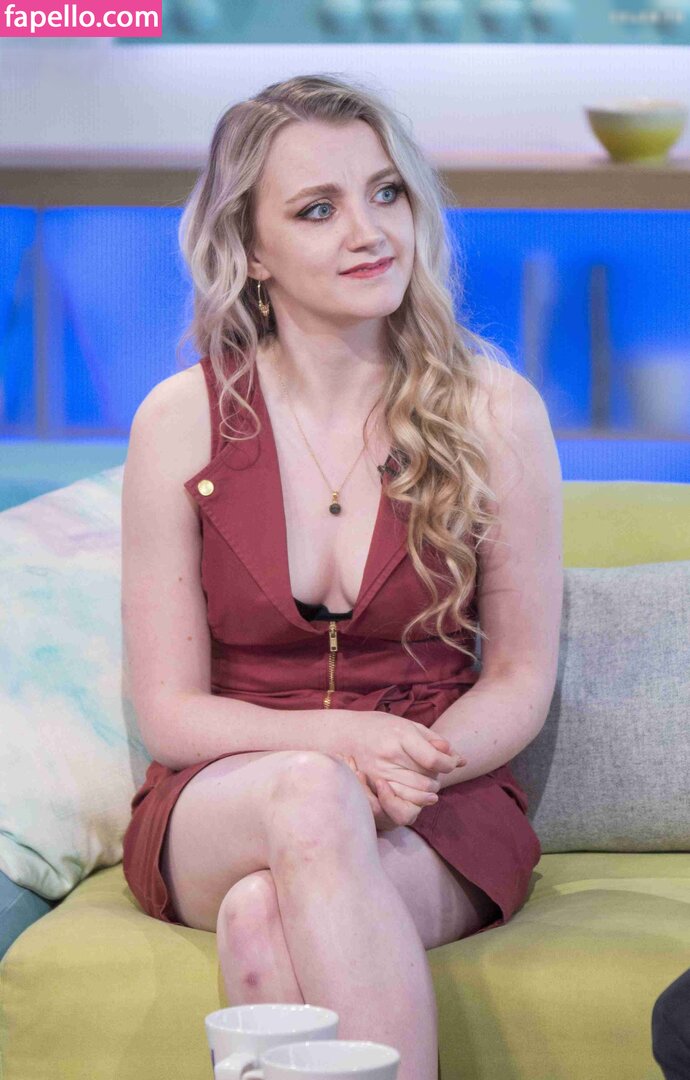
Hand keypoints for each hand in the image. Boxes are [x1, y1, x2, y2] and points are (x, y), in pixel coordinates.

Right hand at [341, 712, 465, 821]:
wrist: (344, 734)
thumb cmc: (380, 726)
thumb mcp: (408, 724)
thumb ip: (434, 741)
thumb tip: (461, 760)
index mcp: (400, 735)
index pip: (433, 759)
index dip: (449, 764)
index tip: (453, 762)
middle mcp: (389, 755)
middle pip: (428, 778)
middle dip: (439, 777)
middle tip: (438, 770)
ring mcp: (380, 773)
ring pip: (418, 793)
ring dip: (430, 790)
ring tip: (428, 780)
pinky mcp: (373, 786)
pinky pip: (402, 803)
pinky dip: (416, 800)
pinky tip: (418, 791)